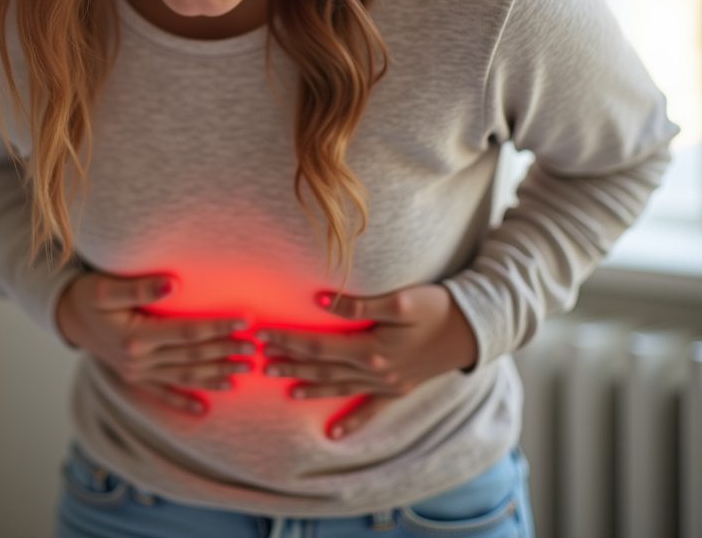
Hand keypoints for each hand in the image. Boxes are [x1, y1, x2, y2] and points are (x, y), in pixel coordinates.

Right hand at [55, 271, 253, 414]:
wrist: (65, 315)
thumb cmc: (87, 294)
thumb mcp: (106, 286)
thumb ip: (141, 286)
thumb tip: (174, 283)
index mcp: (135, 337)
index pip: (188, 332)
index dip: (218, 326)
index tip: (246, 319)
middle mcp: (138, 361)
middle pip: (192, 357)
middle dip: (226, 351)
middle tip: (258, 348)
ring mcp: (137, 373)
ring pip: (184, 376)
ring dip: (216, 374)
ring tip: (246, 372)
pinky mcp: (135, 378)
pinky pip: (163, 393)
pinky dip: (184, 401)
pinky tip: (204, 410)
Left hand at [257, 284, 477, 439]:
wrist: (474, 329)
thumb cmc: (437, 307)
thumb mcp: (400, 299)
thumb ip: (358, 303)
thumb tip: (319, 300)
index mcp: (371, 348)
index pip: (318, 345)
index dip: (289, 340)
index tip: (263, 334)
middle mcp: (376, 371)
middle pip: (323, 367)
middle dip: (290, 363)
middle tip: (259, 360)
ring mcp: (388, 383)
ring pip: (340, 387)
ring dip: (310, 386)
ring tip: (283, 387)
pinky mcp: (399, 388)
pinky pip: (371, 410)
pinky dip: (353, 422)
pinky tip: (334, 435)